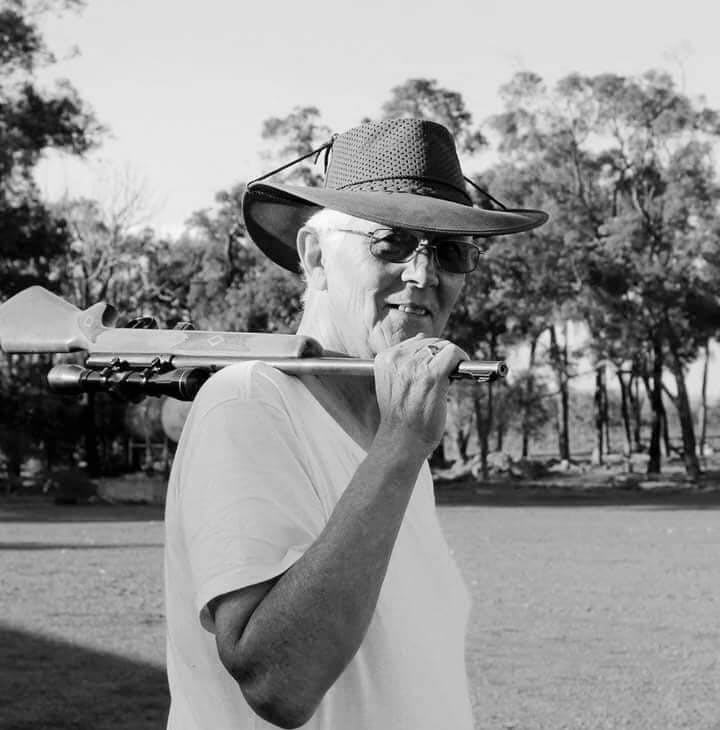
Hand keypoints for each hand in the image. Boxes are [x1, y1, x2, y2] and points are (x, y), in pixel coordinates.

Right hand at [373, 334, 467, 456]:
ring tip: (452, 376)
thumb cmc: (401, 416)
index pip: (415, 342)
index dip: (431, 354)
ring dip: (452, 360)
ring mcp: (414, 366)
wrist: (401, 440)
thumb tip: (421, 338)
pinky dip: (462, 359)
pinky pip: (453, 354)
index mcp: (385, 359)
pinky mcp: (432, 376)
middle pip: (431, 343)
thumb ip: (404, 362)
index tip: (438, 366)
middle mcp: (397, 359)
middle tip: (449, 373)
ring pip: (444, 347)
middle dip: (443, 356)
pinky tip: (462, 373)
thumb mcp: (393, 384)